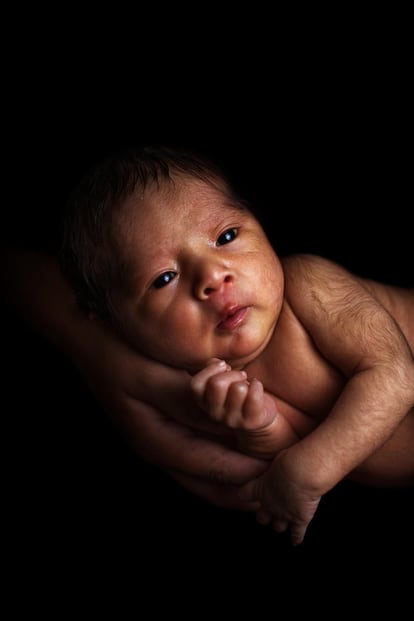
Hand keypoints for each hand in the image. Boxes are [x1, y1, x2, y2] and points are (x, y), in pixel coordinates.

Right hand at [2, 250, 267, 511]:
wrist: (83, 333)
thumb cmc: (113, 350)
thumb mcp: (149, 374)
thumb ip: (188, 398)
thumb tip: (231, 417)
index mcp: (158, 442)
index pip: (217, 471)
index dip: (255, 475)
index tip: (288, 475)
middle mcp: (162, 448)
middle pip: (214, 483)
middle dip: (251, 487)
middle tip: (290, 485)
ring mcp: (162, 438)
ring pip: (209, 471)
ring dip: (242, 474)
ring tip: (278, 472)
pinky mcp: (165, 424)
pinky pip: (203, 450)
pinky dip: (228, 454)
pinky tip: (249, 444)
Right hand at [190, 358, 273, 429]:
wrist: (260, 415)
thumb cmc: (238, 390)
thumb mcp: (223, 378)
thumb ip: (214, 367)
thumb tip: (217, 363)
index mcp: (204, 402)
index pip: (196, 384)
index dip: (210, 370)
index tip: (224, 366)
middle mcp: (214, 413)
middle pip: (217, 384)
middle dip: (233, 374)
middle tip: (241, 376)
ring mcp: (232, 420)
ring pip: (238, 389)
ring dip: (246, 382)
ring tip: (248, 386)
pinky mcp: (250, 422)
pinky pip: (254, 396)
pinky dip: (257, 386)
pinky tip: (256, 388)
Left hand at [239, 450, 321, 544]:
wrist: (301, 473)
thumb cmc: (289, 459)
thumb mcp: (275, 455)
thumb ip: (271, 458)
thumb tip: (274, 449)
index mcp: (259, 487)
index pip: (245, 494)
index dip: (247, 495)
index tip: (245, 494)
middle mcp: (269, 504)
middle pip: (261, 516)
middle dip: (264, 515)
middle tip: (265, 514)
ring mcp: (283, 514)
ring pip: (278, 526)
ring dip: (280, 524)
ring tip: (280, 525)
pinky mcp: (299, 519)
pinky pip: (296, 533)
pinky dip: (296, 537)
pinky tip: (295, 541)